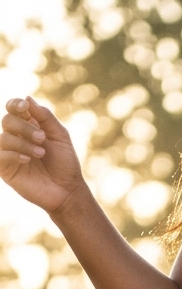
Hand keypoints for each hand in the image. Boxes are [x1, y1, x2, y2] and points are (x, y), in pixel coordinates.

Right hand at [0, 96, 84, 214]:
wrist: (68, 191)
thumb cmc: (65, 163)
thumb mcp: (60, 136)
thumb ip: (45, 117)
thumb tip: (27, 98)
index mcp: (29, 126)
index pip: (13, 109)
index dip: (15, 104)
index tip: (25, 107)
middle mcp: (17, 137)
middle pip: (8, 121)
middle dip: (24, 127)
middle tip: (42, 139)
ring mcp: (10, 154)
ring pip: (4, 138)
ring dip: (23, 143)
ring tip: (40, 153)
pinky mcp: (7, 170)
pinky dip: (12, 154)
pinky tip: (26, 159)